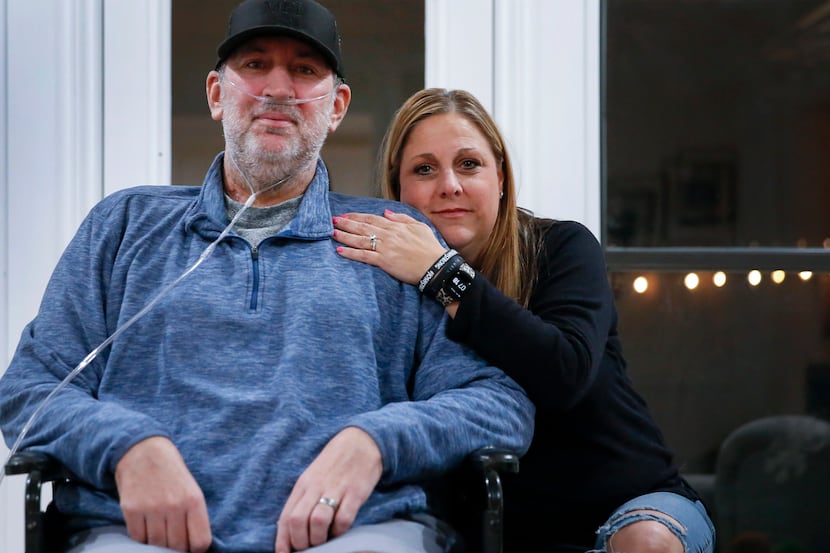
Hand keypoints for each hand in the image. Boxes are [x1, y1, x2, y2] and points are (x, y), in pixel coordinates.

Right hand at [115, 436, 211, 552]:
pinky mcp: (131, 510)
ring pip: (156, 545)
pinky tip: (146, 527)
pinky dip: (142, 538)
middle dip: (176, 548)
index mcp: (194, 500)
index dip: (196, 550)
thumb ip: (193, 514)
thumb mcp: (191, 488)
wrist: (143, 450)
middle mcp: (174, 505)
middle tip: (173, 540)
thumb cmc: (171, 471)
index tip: (191, 548)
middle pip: (177, 547)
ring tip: (159, 532)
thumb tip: (194, 544)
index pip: (200, 542)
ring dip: (158, 544)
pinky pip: (138, 538)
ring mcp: (151, 508)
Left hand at [275, 427, 382, 552]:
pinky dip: (340, 530)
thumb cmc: (334, 464)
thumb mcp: (312, 478)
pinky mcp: (355, 492)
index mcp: (303, 485)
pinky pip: (343, 518)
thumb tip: (292, 529)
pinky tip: (340, 529)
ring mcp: (336, 489)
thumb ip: (303, 500)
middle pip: (298, 521)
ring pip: (317, 521)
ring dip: (319, 538)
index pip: (286, 517)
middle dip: (301, 542)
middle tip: (309, 547)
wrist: (360, 442)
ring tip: (324, 541)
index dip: (283, 541)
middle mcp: (316, 487)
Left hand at [332, 210, 447, 284]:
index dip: (357, 216)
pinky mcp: (384, 261)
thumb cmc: (429, 247)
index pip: (372, 218)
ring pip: (360, 240)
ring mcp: (385, 248)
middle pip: (363, 227)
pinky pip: (363, 256)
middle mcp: (388, 235)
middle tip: (334, 220)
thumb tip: (386, 212)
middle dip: (347, 223)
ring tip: (333, 233)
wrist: (435, 265)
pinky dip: (351, 253)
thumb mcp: (419, 227)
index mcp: (395, 226)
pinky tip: (340, 251)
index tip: (346, 215)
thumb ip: (402, 218)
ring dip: (345, 236)